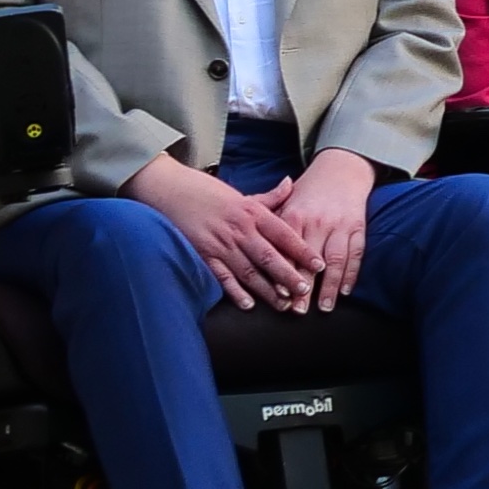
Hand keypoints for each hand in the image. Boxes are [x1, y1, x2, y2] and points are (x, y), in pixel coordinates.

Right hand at [132, 153, 327, 310]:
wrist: (170, 190)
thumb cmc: (207, 193)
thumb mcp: (241, 194)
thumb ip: (269, 197)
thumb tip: (290, 184)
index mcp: (252, 212)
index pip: (283, 233)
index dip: (302, 250)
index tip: (318, 264)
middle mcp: (239, 229)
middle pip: (269, 255)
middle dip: (289, 275)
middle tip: (305, 290)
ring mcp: (220, 244)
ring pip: (249, 270)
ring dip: (267, 289)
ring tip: (283, 303)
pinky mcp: (203, 255)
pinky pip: (222, 277)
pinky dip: (235, 291)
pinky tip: (248, 304)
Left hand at [277, 147, 378, 309]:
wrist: (341, 169)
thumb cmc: (308, 191)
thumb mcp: (287, 202)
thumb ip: (269, 227)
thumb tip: (251, 247)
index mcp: (297, 214)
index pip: (288, 249)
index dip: (284, 272)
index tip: (279, 293)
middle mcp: (319, 221)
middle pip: (311, 260)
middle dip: (305, 287)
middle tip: (298, 310)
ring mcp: (340, 225)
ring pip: (335, 260)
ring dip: (330, 286)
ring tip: (324, 307)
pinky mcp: (357, 227)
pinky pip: (355, 254)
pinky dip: (351, 273)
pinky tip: (345, 290)